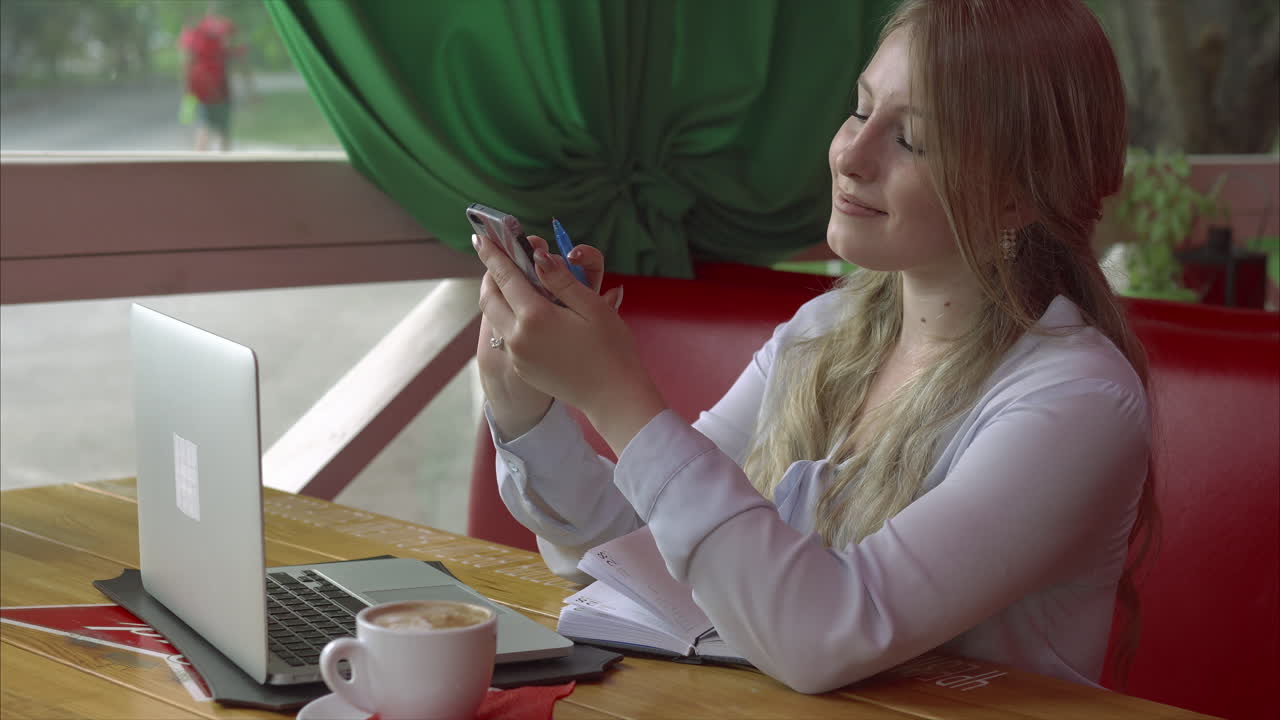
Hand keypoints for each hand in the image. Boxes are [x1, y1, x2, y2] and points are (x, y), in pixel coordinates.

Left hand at [475, 234, 617, 439]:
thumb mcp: (592, 306)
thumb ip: (562, 280)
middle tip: (497, 260)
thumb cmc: (611, 349)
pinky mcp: (522, 369)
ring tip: (510, 283)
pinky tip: (526, 314)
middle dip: (490, 275)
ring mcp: (517, 356)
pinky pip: (506, 337)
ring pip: (494, 318)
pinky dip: (508, 318)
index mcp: (535, 316)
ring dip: (497, 297)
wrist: (613, 397)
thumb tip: (538, 256)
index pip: (505, 277)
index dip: (492, 254)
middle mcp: (517, 337)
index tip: (480, 237)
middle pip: (489, 298)